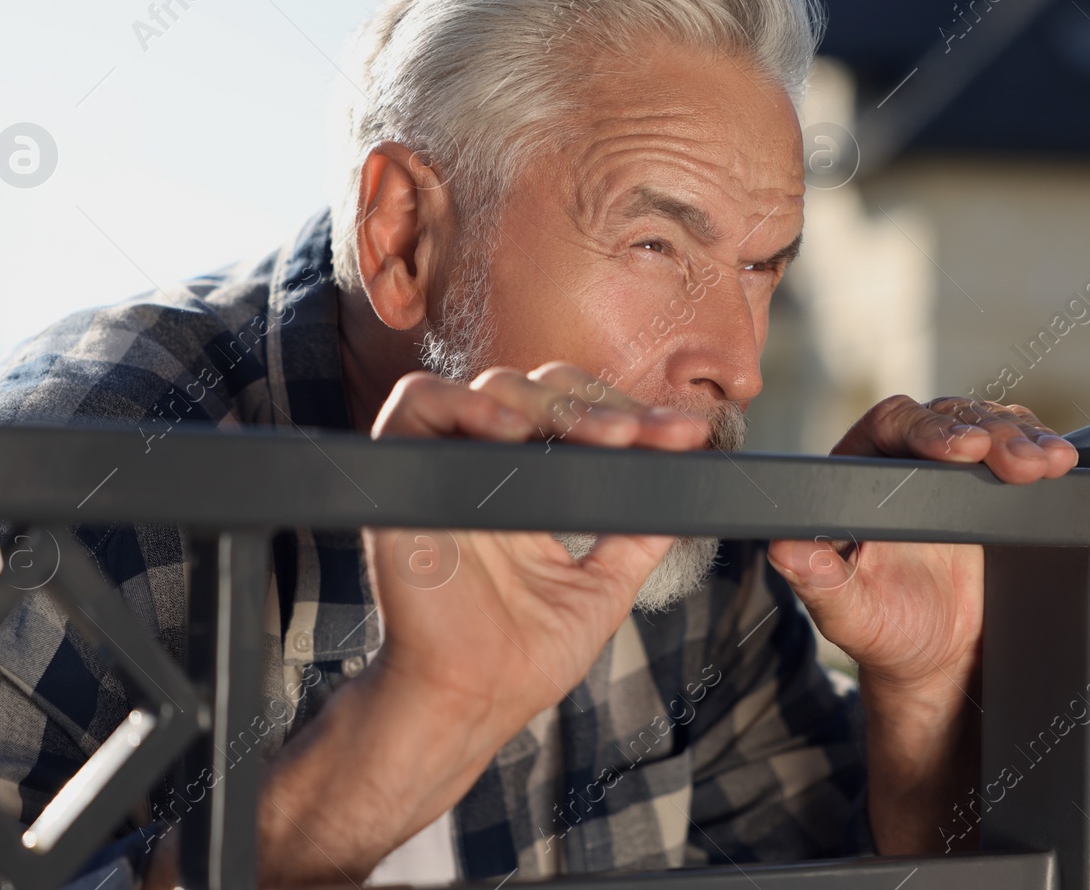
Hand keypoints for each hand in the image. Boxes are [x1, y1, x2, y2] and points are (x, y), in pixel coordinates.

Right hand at [251, 363, 707, 886]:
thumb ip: (637, 536)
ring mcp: (447, 468)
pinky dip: (463, 402)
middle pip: (543, 389)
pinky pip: (417, 401)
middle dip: (603, 404)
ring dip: (552, 401)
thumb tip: (686, 496)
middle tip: (645, 434)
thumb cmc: (521, 659)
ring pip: (492, 386)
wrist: (470, 704)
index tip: (687, 435)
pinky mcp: (402, 475)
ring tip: (601, 435)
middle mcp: (489, 468)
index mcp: (532, 487)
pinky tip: (512, 430)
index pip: (580, 418)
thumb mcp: (602, 587)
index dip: (632, 415)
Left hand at [768, 395, 1075, 688]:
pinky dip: (1045, 449)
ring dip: (1023, 438)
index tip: (960, 451)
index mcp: (860, 470)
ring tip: (1048, 465)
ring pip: (992, 424)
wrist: (941, 658)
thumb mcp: (849, 614)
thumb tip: (783, 549)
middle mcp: (908, 457)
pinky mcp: (999, 481)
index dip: (925, 430)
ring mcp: (958, 468)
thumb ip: (817, 582)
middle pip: (950, 417)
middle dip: (989, 433)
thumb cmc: (885, 630)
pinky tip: (1063, 460)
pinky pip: (1023, 447)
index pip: (891, 426)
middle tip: (1020, 464)